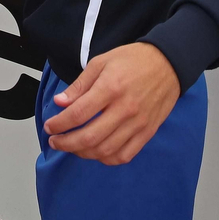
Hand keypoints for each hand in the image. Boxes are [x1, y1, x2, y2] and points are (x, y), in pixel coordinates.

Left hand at [43, 43, 180, 164]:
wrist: (168, 64)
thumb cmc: (134, 60)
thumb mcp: (101, 62)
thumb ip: (80, 85)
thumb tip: (60, 102)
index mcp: (110, 88)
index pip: (78, 114)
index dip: (59, 124)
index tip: (49, 127)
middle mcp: (125, 109)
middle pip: (89, 137)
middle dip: (66, 144)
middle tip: (55, 142)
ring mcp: (138, 123)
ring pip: (105, 150)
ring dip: (83, 153)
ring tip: (72, 147)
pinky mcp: (148, 132)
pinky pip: (125, 155)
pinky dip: (107, 158)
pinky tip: (96, 152)